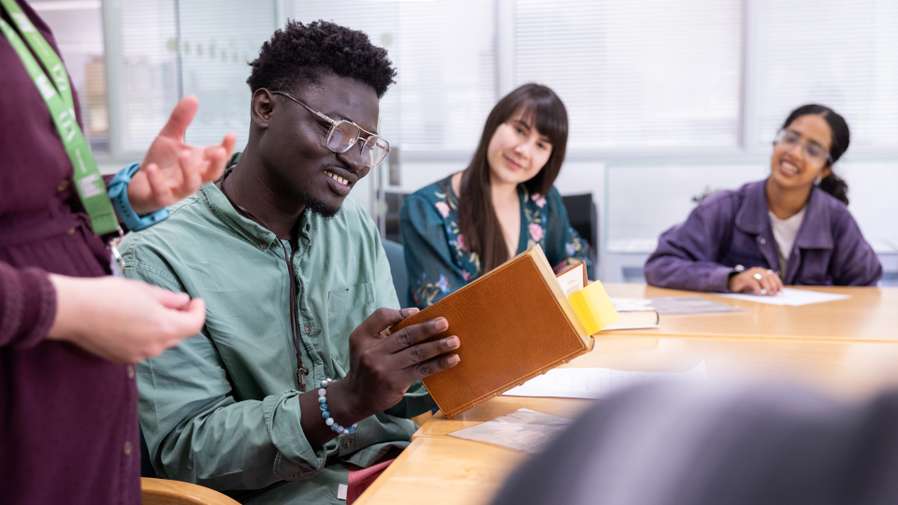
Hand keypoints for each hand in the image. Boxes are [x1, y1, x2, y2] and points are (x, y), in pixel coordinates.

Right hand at [47, 275, 205, 362]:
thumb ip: (169, 299)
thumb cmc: (109, 295)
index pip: (194, 325)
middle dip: (181, 319)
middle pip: (179, 335)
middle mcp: (155, 347)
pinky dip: (146, 336)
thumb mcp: (145, 290)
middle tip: (176, 302)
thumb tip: (183, 301)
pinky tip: (133, 322)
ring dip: (163, 328)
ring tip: (151, 310)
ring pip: (160, 342)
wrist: (73, 312)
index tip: (195, 301)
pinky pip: (143, 348)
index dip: (198, 311)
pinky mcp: (122, 359)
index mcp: (164, 328)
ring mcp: (138, 356)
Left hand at [127, 96, 236, 213]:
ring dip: (189, 171)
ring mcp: (178, 189)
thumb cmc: (162, 163)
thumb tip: (193, 97)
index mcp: (199, 164)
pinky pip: (162, 193)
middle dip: (216, 163)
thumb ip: (181, 121)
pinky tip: (152, 168)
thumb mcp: (170, 138)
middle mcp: (193, 177)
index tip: (230, 134)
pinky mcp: (161, 198)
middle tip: (217, 151)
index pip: (218, 157)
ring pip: (190, 185)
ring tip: (183, 155)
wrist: (140, 186)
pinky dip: (157, 182)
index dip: (227, 148)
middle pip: (212, 174)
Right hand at [330, 308, 460, 419]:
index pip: (381, 316)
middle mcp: (372, 351)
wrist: (356, 396)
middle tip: (445, 323)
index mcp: (363, 336)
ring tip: (455, 341)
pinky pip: (421, 370)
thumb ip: (382, 328)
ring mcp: (384, 368)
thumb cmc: (366, 364)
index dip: (400, 313)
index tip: (419, 312)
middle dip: (427, 328)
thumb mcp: (363, 342)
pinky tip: (452, 360)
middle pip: (405, 335)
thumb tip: (416, 315)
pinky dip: (438, 364)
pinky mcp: (396, 382)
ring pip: (417, 353)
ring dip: (438, 346)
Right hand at [728, 267, 782, 295]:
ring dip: (767, 286)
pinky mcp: (744, 278)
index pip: (773, 275)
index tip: (781, 290)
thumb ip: (766, 286)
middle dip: (773, 285)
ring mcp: (750, 273)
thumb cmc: (747, 285)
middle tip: (775, 293)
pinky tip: (759, 293)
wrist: (732, 283)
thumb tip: (776, 292)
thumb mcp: (758, 284)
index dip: (778, 282)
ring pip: (762, 278)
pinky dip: (757, 288)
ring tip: (769, 293)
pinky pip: (753, 282)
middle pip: (768, 276)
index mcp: (762, 271)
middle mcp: (757, 270)